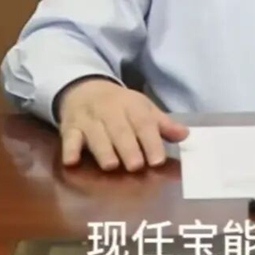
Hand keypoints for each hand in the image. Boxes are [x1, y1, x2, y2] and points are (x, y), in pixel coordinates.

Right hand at [56, 78, 188, 171]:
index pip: (143, 123)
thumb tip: (186, 135)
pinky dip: (69, 149)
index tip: (157, 161)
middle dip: (128, 147)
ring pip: (95, 134)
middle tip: (136, 166)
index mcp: (132, 106)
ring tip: (111, 166)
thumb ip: (163, 125)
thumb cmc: (120, 106)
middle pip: (119, 129)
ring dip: (103, 150)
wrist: (84, 88)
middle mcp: (110, 111)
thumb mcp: (143, 109)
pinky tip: (71, 161)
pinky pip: (69, 137)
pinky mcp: (70, 127)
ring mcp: (89, 119)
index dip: (151, 141)